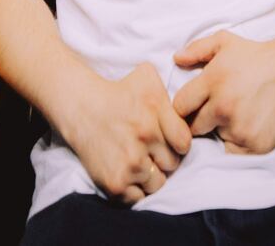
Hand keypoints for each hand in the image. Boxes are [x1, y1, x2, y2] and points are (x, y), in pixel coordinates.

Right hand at [65, 62, 191, 204]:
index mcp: (155, 112)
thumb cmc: (118, 90)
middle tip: (150, 149)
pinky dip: (135, 188)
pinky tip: (127, 170)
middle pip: (172, 165)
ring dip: (150, 174)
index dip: (178, 143)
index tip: (168, 139)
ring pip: (157, 183)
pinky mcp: (116, 183)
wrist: (81, 107)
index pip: (184, 143)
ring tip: (138, 159)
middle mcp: (144, 138)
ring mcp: (130, 163)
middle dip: (164, 158)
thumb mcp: (147, 77)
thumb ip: (172, 91)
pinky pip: (139, 197)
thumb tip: (193, 106)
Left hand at [172, 28, 274, 154]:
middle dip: (198, 121)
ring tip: (234, 114)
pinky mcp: (256, 145)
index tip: (193, 103)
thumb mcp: (224, 41)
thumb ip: (196, 48)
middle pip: (193, 128)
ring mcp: (241, 128)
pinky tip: (244, 126)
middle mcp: (224, 106)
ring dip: (218, 131)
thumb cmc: (255, 55)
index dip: (184, 106)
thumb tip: (175, 60)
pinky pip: (232, 152)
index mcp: (213, 81)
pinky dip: (235, 143)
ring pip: (214, 139)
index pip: (180, 106)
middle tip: (212, 111)